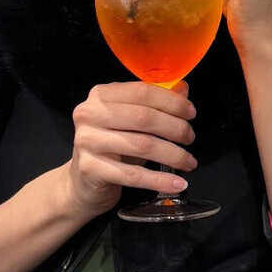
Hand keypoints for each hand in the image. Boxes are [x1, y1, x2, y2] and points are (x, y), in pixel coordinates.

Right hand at [66, 80, 196, 216]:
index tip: (190, 113)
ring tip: (189, 162)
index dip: (171, 101)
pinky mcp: (90, 168)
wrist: (81, 182)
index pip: (142, 91)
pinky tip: (178, 183)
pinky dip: (160, 180)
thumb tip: (183, 89)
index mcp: (101, 95)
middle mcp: (90, 114)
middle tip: (190, 138)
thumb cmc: (111, 147)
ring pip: (142, 146)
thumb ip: (155, 103)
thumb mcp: (131, 121)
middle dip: (175, 128)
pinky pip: (133, 175)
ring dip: (173, 155)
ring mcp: (87, 141)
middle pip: (144, 118)